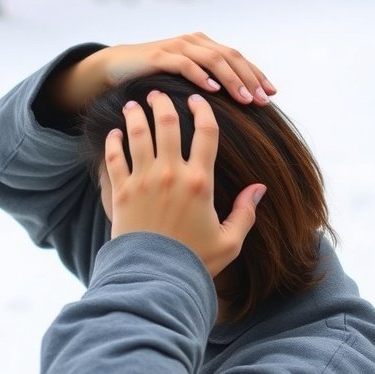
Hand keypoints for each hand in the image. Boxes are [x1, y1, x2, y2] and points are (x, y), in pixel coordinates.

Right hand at [102, 32, 275, 105]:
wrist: (117, 66)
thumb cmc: (155, 77)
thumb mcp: (186, 78)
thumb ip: (208, 81)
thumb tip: (239, 101)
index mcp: (204, 46)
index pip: (238, 58)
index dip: (257, 74)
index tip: (272, 95)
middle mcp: (194, 41)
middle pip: (231, 57)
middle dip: (250, 79)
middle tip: (263, 101)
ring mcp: (177, 46)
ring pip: (213, 60)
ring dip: (231, 80)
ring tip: (245, 99)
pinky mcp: (160, 56)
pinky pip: (185, 64)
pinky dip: (201, 76)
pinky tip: (213, 90)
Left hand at [105, 90, 266, 278]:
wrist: (155, 279)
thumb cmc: (194, 262)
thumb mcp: (230, 242)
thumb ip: (246, 213)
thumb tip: (260, 189)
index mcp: (200, 182)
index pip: (206, 132)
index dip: (203, 110)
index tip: (197, 100)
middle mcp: (171, 174)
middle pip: (167, 123)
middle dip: (162, 103)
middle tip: (158, 94)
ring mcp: (143, 181)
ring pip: (138, 134)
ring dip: (135, 115)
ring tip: (133, 105)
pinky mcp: (121, 192)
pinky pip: (115, 157)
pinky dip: (114, 142)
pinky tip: (115, 134)